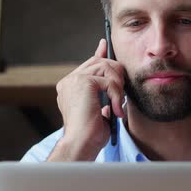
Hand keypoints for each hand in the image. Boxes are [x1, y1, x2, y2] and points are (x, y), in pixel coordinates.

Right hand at [47, 39, 125, 160]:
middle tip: (121, 95)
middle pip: (100, 62)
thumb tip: (114, 80)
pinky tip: (115, 109)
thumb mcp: (100, 109)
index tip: (105, 45)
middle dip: (116, 75)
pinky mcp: (83, 82)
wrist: (81, 145)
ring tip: (117, 104)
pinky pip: (109, 81)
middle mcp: (69, 81)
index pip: (89, 64)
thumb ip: (103, 93)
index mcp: (70, 86)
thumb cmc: (90, 134)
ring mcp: (74, 80)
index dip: (100, 55)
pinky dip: (117, 95)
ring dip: (118, 87)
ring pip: (107, 68)